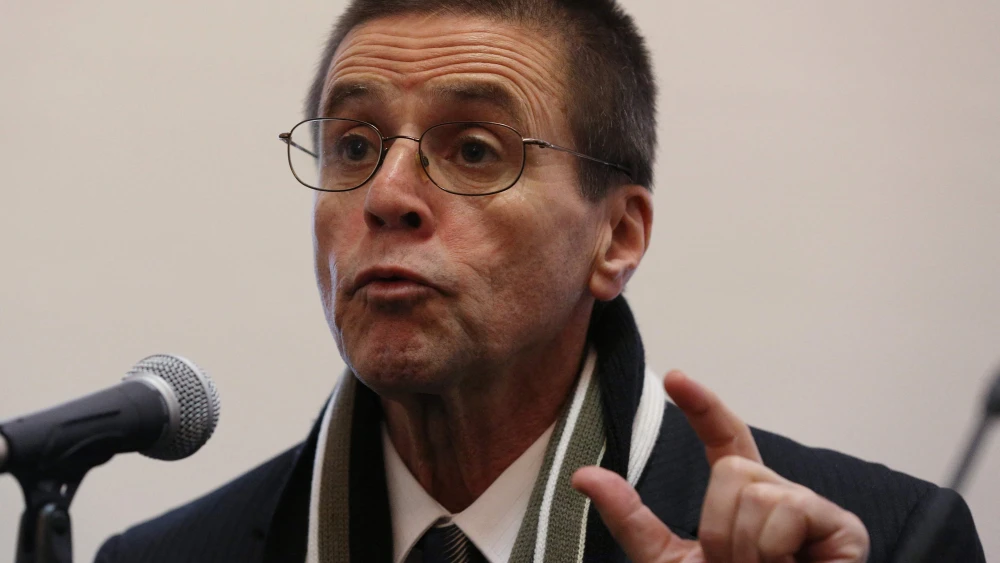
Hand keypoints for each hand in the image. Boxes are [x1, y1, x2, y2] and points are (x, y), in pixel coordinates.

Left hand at [572, 371, 869, 562]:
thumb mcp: (666, 561)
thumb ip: (631, 518)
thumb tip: (584, 476)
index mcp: (740, 502)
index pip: (723, 441)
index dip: (703, 408)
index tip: (675, 378)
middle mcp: (778, 497)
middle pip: (732, 469)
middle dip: (719, 526)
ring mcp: (813, 511)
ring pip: (755, 489)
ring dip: (744, 545)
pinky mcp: (844, 528)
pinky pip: (788, 508)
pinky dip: (772, 549)